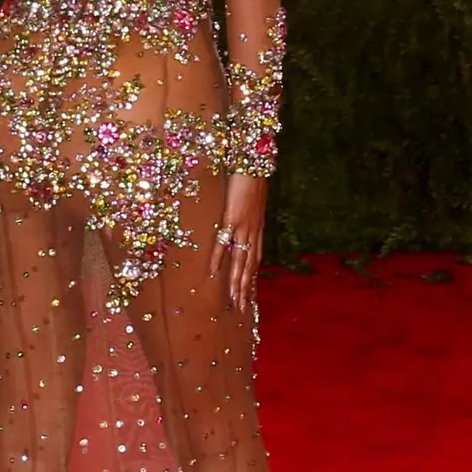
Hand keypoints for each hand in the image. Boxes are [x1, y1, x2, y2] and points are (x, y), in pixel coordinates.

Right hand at [213, 174, 265, 313]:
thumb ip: (246, 212)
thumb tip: (239, 217)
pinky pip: (223, 243)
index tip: (248, 294)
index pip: (255, 259)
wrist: (253, 163)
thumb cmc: (251, 178)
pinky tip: (214, 273)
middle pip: (249, 266)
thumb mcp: (252, 199)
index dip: (251, 277)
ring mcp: (243, 227)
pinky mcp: (232, 218)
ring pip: (240, 260)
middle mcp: (253, 232)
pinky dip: (218, 258)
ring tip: (232, 300)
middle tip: (241, 308)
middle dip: (245, 288)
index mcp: (257, 228)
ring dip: (235, 282)